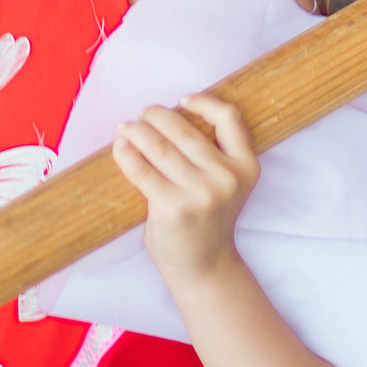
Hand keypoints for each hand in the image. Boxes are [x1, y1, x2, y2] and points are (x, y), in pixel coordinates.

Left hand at [111, 95, 260, 285]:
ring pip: (159, 146)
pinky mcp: (173, 208)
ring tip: (125, 128)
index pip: (229, 118)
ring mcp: (200, 194)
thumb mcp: (225, 183)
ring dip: (136, 131)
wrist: (204, 266)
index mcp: (246, 166)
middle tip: (142, 116)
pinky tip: (119, 147)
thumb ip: (210, 154)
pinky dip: (126, 154)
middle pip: (183, 130)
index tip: (182, 101)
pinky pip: (142, 170)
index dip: (204, 102)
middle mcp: (226, 178)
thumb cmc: (208, 218)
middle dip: (155, 116)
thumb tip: (165, 115)